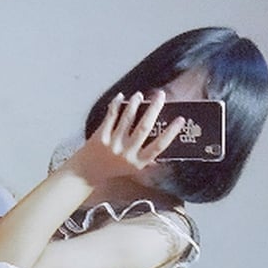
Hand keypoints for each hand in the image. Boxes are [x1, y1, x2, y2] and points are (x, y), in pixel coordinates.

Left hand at [69, 90, 184, 185]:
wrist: (87, 172)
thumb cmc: (113, 168)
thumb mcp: (133, 168)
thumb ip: (147, 158)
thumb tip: (165, 142)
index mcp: (138, 162)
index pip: (159, 146)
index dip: (171, 132)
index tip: (180, 119)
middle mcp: (127, 153)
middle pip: (144, 127)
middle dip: (154, 109)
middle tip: (161, 95)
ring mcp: (113, 144)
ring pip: (127, 119)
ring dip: (135, 104)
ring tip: (140, 95)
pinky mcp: (100, 136)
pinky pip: (111, 116)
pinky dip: (116, 104)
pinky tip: (121, 96)